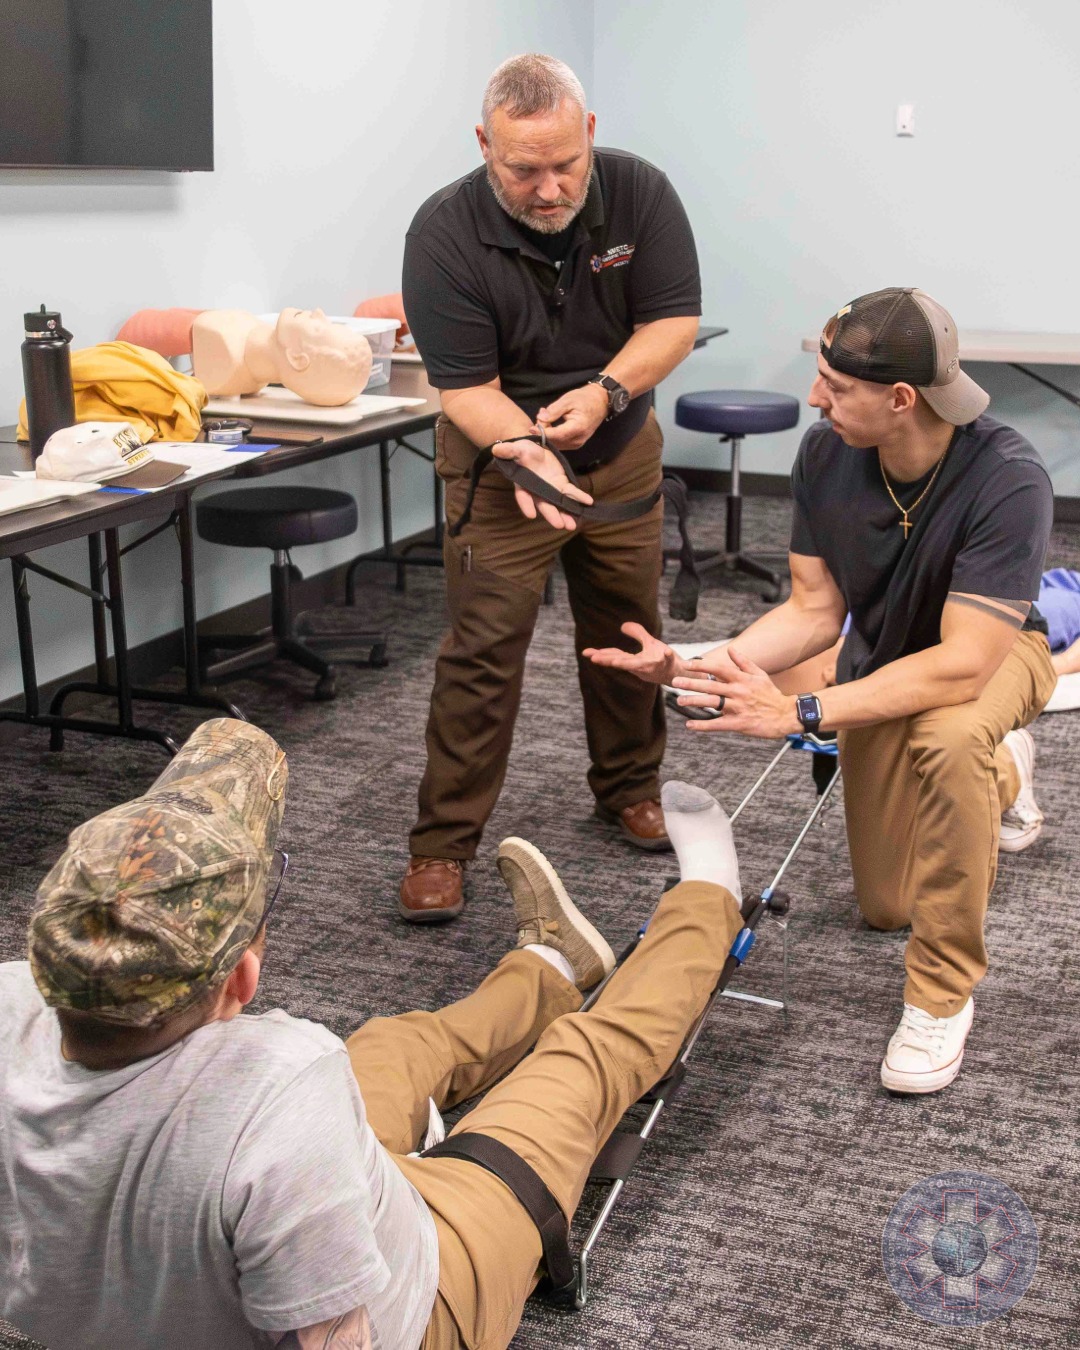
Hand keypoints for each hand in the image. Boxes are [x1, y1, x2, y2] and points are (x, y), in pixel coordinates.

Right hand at [491, 438, 592, 529]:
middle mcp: (537, 490)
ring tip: (572, 524)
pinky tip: (588, 503)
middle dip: (552, 514)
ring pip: (558, 503)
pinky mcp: (561, 485)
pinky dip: (579, 497)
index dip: (526, 504)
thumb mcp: (515, 448)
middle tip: (560, 525)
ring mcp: (550, 489)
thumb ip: (509, 451)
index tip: (531, 515)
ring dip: (566, 514)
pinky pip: (571, 492)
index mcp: (523, 483)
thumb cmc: (522, 450)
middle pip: (544, 504)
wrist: (534, 449)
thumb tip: (496, 449)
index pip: (523, 495)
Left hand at [535, 383, 609, 451]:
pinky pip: (560, 443)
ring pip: (556, 443)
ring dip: (547, 432)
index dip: (542, 432)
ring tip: (546, 416)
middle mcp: (578, 439)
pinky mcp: (576, 444)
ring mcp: (577, 443)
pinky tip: (551, 423)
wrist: (600, 402)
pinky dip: (552, 435)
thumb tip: (540, 419)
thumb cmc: (585, 399)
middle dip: (543, 430)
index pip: (555, 435)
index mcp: (578, 428)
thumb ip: (554, 410)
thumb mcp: (568, 400)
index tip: (531, 427)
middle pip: (554, 441)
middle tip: (541, 414)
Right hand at [583, 622, 680, 684]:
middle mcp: (641, 665)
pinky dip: (666, 655)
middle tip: (594, 658)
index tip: (587, 653)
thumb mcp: (649, 644)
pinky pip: (667, 659)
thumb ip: (637, 634)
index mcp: (634, 661)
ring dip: (628, 662)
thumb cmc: (663, 660)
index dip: (601, 655)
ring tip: (616, 661)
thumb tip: (622, 625)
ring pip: (639, 664)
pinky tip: (666, 651)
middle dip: (608, 660)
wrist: (680, 673)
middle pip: (621, 661)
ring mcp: (654, 665)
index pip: (614, 656)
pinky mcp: (668, 663)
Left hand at [671, 646, 801, 738]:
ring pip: (712, 703)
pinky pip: (718, 724)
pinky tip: (690, 725)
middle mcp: (738, 691)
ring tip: (679, 700)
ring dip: (694, 702)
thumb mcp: (759, 675)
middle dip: (691, 683)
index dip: (701, 666)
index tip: (686, 664)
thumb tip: (730, 650)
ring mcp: (738, 707)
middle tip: (675, 682)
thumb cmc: (772, 695)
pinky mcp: (740, 723)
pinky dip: (703, 725)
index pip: (718, 669)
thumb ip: (743, 662)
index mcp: (742, 679)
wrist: (787, 715)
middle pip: (711, 685)